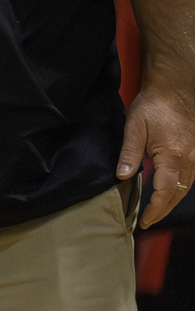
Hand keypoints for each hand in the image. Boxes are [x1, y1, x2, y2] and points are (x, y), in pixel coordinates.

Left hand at [117, 87, 194, 227]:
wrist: (175, 89)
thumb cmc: (154, 106)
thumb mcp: (135, 128)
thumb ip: (129, 154)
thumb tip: (122, 177)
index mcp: (174, 157)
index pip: (165, 193)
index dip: (154, 210)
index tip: (144, 221)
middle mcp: (190, 161)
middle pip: (178, 195)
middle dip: (163, 211)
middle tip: (147, 221)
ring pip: (186, 189)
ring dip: (171, 202)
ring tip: (155, 211)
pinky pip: (190, 178)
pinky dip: (179, 190)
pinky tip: (169, 192)